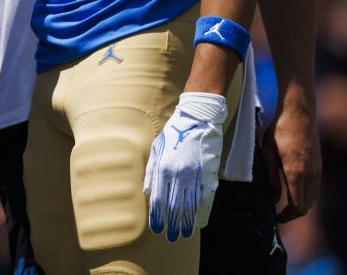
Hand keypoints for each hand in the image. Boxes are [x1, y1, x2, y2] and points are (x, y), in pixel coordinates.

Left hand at [144, 92, 227, 241]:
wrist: (197, 119)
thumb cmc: (173, 134)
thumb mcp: (155, 149)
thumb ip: (150, 172)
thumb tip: (147, 194)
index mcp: (163, 168)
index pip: (159, 199)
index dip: (157, 216)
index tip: (156, 229)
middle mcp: (178, 174)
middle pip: (174, 206)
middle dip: (171, 223)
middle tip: (171, 237)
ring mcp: (195, 175)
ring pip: (190, 205)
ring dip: (187, 222)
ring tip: (184, 234)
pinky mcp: (209, 174)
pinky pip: (206, 198)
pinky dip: (203, 212)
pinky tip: (200, 222)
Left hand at [263, 102, 320, 220]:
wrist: (300, 113)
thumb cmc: (279, 130)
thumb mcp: (268, 153)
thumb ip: (271, 177)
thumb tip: (274, 198)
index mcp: (296, 173)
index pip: (297, 205)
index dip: (287, 216)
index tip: (276, 217)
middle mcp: (311, 175)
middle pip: (306, 205)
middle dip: (293, 214)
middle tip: (279, 215)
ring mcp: (318, 170)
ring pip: (313, 198)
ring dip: (300, 206)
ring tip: (285, 206)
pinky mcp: (319, 165)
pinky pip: (315, 188)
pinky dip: (306, 196)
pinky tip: (295, 193)